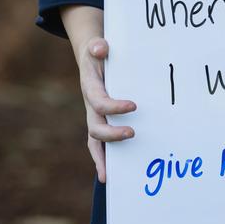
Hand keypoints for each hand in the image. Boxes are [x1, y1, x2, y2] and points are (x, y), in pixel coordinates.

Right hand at [78, 37, 136, 183]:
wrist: (92, 56)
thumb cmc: (99, 52)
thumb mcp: (97, 44)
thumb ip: (98, 46)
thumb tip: (100, 48)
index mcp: (90, 88)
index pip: (99, 102)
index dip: (113, 107)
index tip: (134, 105)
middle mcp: (91, 106)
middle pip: (95, 128)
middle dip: (112, 135)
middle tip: (133, 133)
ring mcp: (95, 117)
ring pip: (96, 142)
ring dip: (104, 158)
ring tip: (115, 175)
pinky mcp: (101, 122)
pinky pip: (100, 145)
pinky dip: (102, 161)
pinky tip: (109, 178)